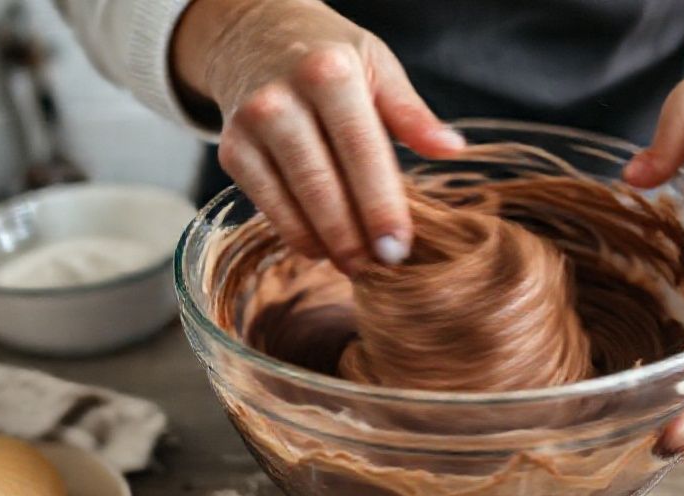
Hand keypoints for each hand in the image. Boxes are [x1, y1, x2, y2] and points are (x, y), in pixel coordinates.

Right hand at [172, 0, 464, 274]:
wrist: (254, 36)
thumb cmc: (329, 56)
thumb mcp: (377, 66)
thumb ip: (412, 114)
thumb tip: (452, 150)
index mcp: (329, 74)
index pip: (361, 151)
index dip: (380, 205)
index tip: (399, 248)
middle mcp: (282, 99)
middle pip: (323, 185)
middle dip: (354, 238)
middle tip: (381, 270)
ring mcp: (250, 127)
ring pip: (293, 203)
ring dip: (328, 244)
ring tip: (358, 267)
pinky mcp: (231, 152)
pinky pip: (268, 208)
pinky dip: (298, 235)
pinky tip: (323, 248)